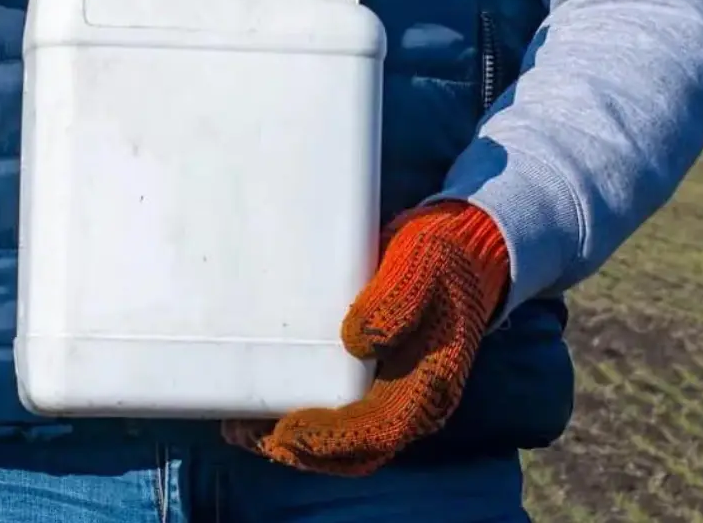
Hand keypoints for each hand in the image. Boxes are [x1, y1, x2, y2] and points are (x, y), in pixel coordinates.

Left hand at [223, 201, 509, 476]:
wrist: (464, 251)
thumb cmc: (441, 256)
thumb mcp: (424, 262)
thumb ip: (398, 298)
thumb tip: (357, 341)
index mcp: (431, 383)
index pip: (378, 430)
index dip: (331, 438)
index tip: (285, 429)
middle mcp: (413, 403)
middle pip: (353, 451)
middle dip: (298, 450)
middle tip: (243, 432)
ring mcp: (394, 398)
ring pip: (343, 444)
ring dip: (292, 444)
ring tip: (238, 427)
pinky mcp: (376, 385)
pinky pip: (340, 419)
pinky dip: (302, 423)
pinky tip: (262, 408)